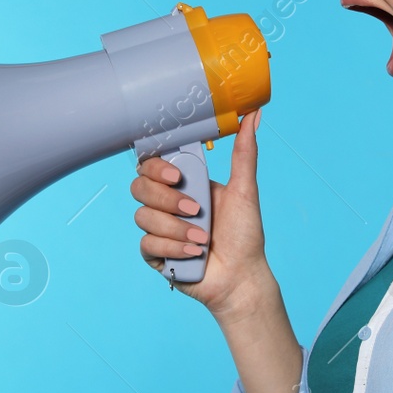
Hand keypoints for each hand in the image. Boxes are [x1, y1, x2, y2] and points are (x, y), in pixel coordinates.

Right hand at [129, 108, 272, 318]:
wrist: (242, 277)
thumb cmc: (245, 235)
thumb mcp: (245, 190)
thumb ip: (244, 153)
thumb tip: (253, 114)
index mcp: (184, 184)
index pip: (152, 165)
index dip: (156, 167)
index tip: (178, 177)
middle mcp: (167, 204)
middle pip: (138, 187)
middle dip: (166, 199)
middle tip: (194, 210)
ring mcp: (159, 229)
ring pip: (142, 216)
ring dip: (175, 228)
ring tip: (202, 239)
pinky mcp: (155, 254)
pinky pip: (146, 243)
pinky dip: (173, 248)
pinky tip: (195, 253)